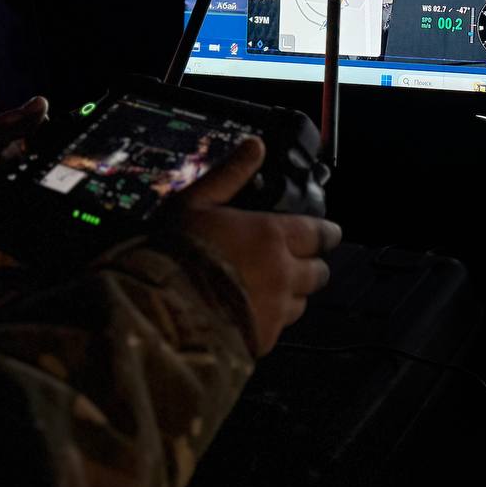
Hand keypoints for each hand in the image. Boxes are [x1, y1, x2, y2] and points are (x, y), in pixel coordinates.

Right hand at [179, 137, 340, 355]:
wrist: (159, 314)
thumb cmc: (175, 256)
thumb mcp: (197, 203)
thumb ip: (231, 174)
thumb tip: (254, 146)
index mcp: (273, 237)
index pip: (321, 234)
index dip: (326, 233)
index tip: (326, 234)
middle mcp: (284, 274)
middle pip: (318, 272)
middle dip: (311, 266)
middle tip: (296, 262)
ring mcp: (276, 310)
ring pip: (302, 303)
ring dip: (292, 294)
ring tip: (270, 289)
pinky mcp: (264, 340)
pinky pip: (279, 329)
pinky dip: (272, 321)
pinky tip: (250, 314)